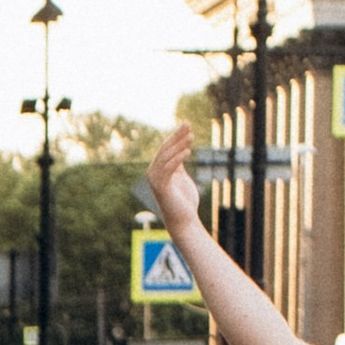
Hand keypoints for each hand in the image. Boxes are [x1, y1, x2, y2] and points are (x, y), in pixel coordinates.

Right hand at [147, 121, 200, 240]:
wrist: (183, 220)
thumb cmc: (184, 200)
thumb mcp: (181, 177)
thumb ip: (178, 164)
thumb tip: (181, 149)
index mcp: (158, 169)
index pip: (167, 147)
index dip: (176, 135)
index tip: (187, 123)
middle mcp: (153, 172)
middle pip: (165, 149)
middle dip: (177, 136)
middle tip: (188, 123)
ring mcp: (155, 180)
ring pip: (167, 157)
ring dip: (179, 145)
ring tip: (191, 136)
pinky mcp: (161, 187)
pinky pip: (168, 169)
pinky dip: (177, 159)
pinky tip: (188, 151)